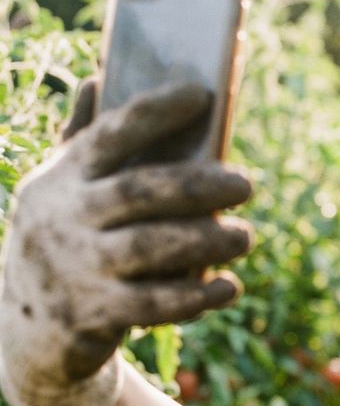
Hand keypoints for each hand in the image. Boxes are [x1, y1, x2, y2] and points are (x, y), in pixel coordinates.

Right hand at [0, 80, 252, 405]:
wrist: (27, 327)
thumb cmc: (67, 240)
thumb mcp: (63, 191)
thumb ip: (83, 141)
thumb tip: (98, 79)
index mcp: (63, 178)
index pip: (108, 135)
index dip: (154, 112)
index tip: (200, 94)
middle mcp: (65, 217)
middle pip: (138, 192)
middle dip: (197, 185)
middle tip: (246, 183)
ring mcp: (77, 267)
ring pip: (149, 247)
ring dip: (205, 241)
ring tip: (245, 236)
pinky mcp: (94, 314)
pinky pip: (154, 304)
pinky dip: (196, 296)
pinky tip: (229, 287)